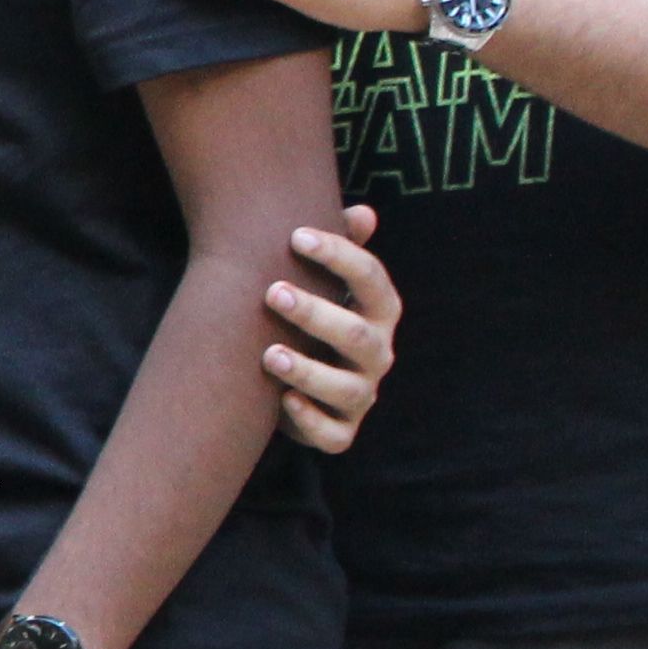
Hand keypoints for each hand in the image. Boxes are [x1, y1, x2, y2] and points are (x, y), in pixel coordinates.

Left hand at [264, 202, 398, 452]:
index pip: (372, 279)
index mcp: (379, 312)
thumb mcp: (325, 284)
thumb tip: (363, 212)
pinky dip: (310, 422)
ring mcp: (362, 394)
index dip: (340, 256)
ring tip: (268, 355)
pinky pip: (334, 436)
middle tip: (272, 292)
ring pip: (347, 389)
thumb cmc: (315, 318)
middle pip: (356, 334)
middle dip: (315, 314)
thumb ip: (341, 250)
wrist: (304, 379)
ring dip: (309, 372)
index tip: (296, 236)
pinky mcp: (341, 431)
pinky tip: (281, 402)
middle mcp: (378, 353)